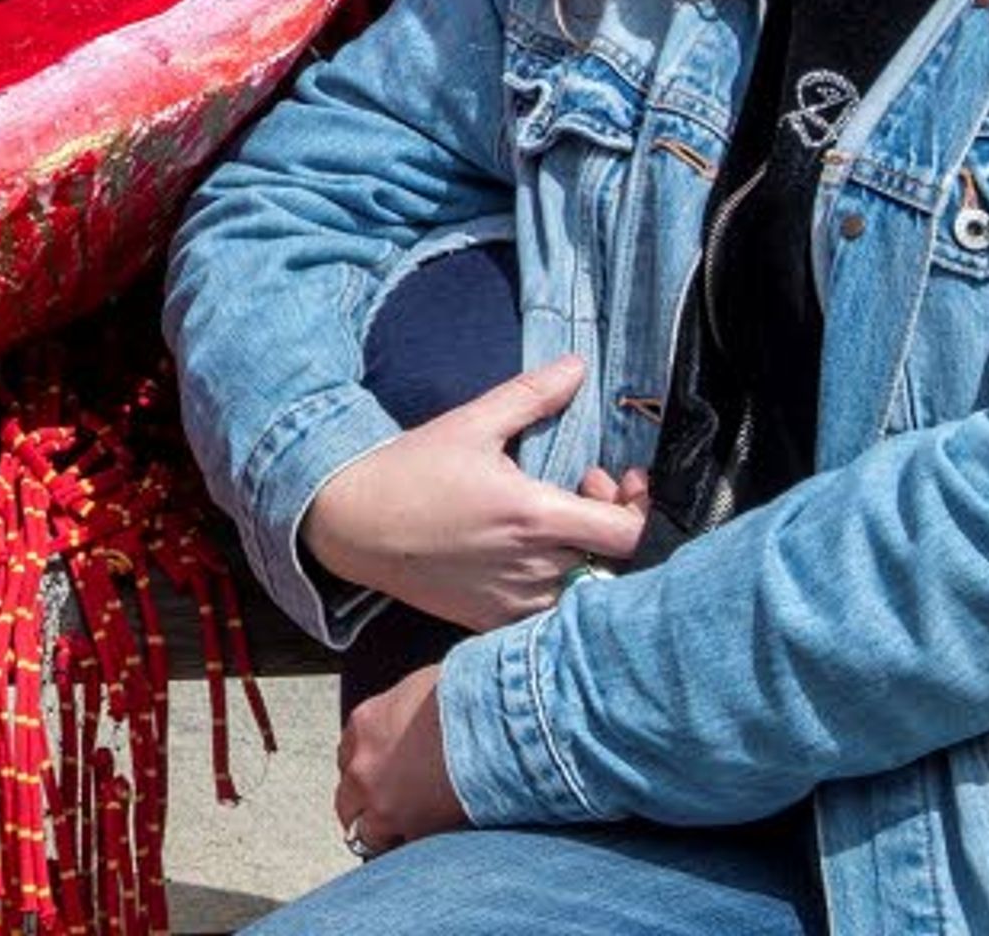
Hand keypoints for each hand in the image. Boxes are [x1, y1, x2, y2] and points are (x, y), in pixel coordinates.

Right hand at [299, 354, 650, 630]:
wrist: (352, 524)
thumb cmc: (411, 469)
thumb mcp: (470, 423)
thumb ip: (531, 395)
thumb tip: (579, 365)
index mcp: (534, 517)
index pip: (629, 535)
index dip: (636, 507)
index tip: (614, 479)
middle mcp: (532, 567)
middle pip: (613, 562)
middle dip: (608, 522)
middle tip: (580, 490)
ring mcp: (513, 601)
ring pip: (581, 589)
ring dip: (582, 555)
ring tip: (552, 522)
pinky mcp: (491, 622)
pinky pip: (545, 612)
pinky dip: (551, 584)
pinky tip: (526, 554)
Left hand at [337, 664, 463, 852]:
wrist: (494, 725)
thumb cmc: (469, 697)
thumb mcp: (424, 688)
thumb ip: (407, 710)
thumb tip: (418, 714)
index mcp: (365, 724)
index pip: (349, 754)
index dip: (368, 768)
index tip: (381, 776)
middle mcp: (363, 765)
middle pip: (348, 798)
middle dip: (365, 806)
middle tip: (387, 811)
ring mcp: (382, 802)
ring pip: (362, 833)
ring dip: (380, 835)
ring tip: (402, 837)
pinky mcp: (411, 831)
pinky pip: (399, 851)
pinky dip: (409, 849)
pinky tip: (426, 844)